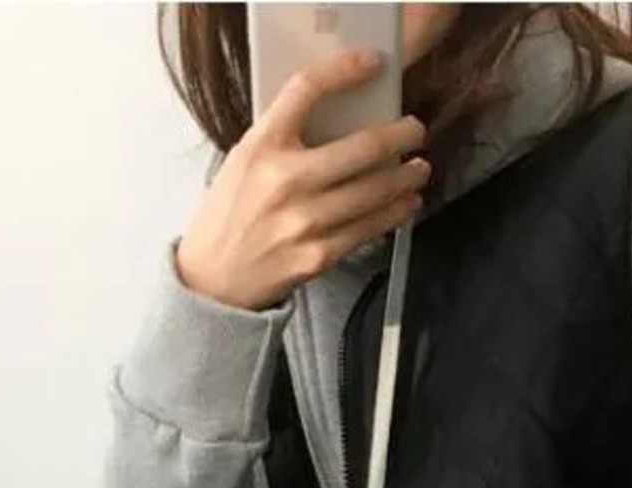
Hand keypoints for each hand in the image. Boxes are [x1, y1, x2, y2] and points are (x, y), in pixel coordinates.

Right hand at [175, 48, 431, 311]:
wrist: (212, 280)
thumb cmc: (231, 215)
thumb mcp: (245, 161)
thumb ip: (283, 138)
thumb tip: (342, 119)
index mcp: (261, 147)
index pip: (306, 90)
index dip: (345, 71)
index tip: (373, 63)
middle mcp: (284, 180)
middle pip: (361, 147)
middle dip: (401, 136)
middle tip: (415, 130)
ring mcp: (304, 220)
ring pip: (374, 190)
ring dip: (406, 177)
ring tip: (419, 168)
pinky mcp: (318, 256)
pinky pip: (368, 228)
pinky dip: (394, 213)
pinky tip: (407, 204)